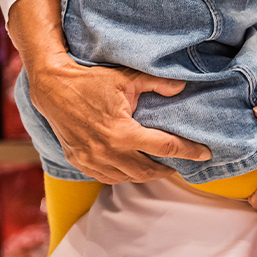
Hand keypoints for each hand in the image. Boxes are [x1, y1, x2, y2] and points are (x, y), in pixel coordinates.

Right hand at [28, 54, 211, 183]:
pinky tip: (132, 169)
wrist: (52, 87)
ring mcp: (91, 159)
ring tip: (159, 167)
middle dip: (167, 169)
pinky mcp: (79, 161)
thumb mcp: (127, 78)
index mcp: (122, 133)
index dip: (189, 151)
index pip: (165, 147)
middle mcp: (107, 151)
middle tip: (181, 164)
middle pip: (148, 170)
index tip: (205, 154)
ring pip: (127, 178)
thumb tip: (182, 87)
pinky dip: (123, 176)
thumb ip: (157, 83)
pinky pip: (106, 177)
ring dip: (146, 175)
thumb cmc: (90, 81)